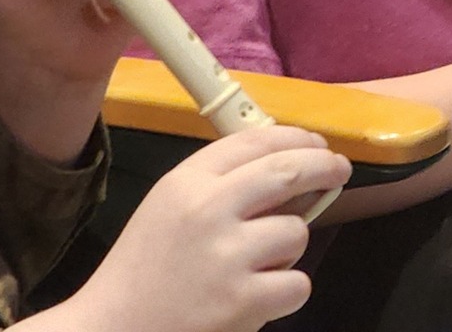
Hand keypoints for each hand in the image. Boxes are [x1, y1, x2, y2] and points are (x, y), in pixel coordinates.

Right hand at [53, 125, 350, 331]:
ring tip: (259, 265)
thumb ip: (217, 184)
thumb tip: (286, 165)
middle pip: (288, 170)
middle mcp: (209, 209)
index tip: (316, 145)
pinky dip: (285, 292)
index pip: (254, 142)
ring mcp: (228, 255)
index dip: (295, 138)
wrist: (112, 330)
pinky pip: (297, 284)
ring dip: (289, 248)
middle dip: (324, 166)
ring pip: (296, 232)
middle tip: (340, 169)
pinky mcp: (242, 300)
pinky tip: (259, 297)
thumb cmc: (143, 271)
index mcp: (186, 182)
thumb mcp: (167, 208)